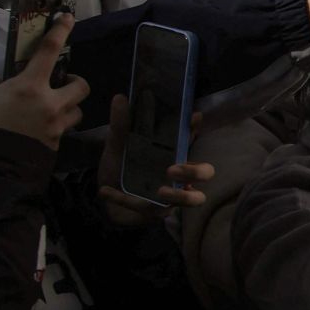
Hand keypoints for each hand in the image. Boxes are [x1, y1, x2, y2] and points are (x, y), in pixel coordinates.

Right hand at [0, 15, 89, 149]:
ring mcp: (56, 126)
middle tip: (63, 82)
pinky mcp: (56, 144)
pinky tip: (40, 129)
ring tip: (53, 108)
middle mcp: (50, 104)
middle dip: (76, 81)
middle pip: (81, 85)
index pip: (49, 51)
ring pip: (78, 111)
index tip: (67, 18)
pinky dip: (57, 126)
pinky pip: (64, 131)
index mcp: (28, 87)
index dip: (60, 31)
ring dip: (70, 107)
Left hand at [97, 95, 211, 222]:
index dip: (194, 129)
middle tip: (172, 170)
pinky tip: (106, 191)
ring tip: (159, 191)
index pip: (189, 140)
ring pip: (194, 198)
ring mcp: (172, 195)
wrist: (104, 196)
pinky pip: (151, 209)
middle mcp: (178, 175)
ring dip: (180, 195)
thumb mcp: (117, 145)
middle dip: (195, 171)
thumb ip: (120, 125)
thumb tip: (120, 97)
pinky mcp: (159, 211)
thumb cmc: (119, 168)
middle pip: (205, 173)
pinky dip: (126, 200)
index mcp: (171, 154)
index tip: (193, 117)